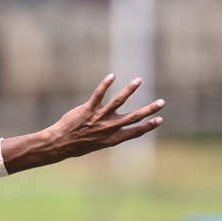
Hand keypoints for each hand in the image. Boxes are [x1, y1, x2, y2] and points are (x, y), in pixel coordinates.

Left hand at [2, 75, 164, 172]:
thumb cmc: (78, 145)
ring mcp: (98, 118)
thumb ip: (111, 135)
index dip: (148, 126)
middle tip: (162, 102)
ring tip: (139, 80)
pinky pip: (98, 95)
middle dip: (149, 110)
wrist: (59, 144)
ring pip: (118, 102)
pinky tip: (112, 76)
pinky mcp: (88, 110)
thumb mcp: (98, 144)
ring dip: (129, 90)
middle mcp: (108, 128)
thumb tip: (122, 128)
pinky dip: (105, 84)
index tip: (160, 119)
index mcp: (112, 139)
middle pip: (133, 117)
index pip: (135, 132)